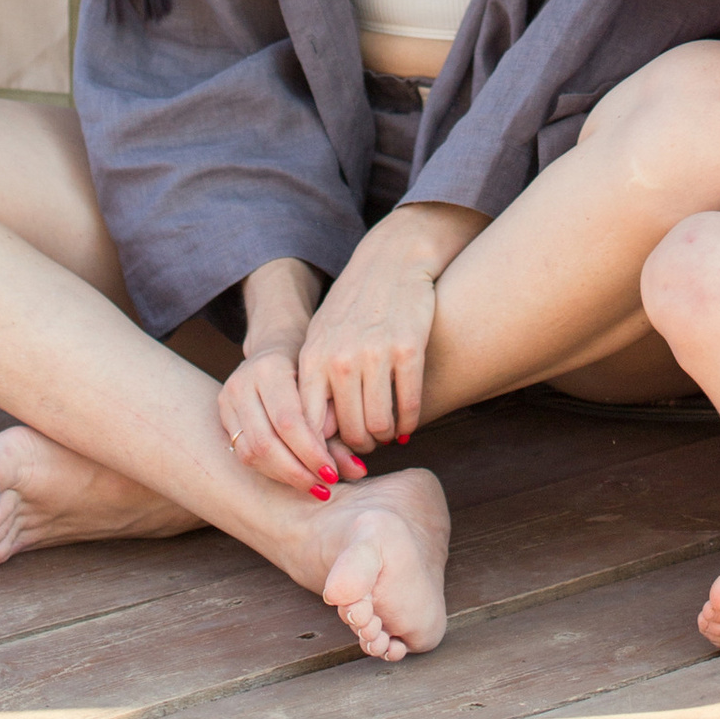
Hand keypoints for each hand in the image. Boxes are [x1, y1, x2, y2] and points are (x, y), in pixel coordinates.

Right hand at [216, 333, 352, 494]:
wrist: (276, 344)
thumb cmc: (310, 365)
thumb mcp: (327, 386)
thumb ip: (338, 426)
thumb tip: (358, 471)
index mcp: (269, 366)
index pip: (288, 421)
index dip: (311, 453)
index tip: (333, 474)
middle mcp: (242, 382)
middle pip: (266, 442)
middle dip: (297, 471)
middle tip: (324, 487)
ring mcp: (227, 398)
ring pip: (251, 452)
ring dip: (284, 476)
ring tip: (312, 486)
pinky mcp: (223, 415)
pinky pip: (244, 454)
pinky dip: (271, 471)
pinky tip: (293, 476)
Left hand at [296, 225, 440, 461]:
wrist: (392, 258)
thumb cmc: (353, 305)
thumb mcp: (322, 338)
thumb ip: (315, 383)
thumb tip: (316, 437)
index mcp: (313, 358)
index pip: (309, 425)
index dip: (321, 452)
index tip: (333, 460)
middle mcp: (340, 359)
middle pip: (349, 431)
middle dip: (360, 446)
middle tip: (368, 445)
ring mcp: (374, 354)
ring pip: (380, 424)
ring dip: (386, 436)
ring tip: (388, 433)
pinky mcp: (408, 349)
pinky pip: (409, 405)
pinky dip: (410, 421)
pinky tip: (408, 421)